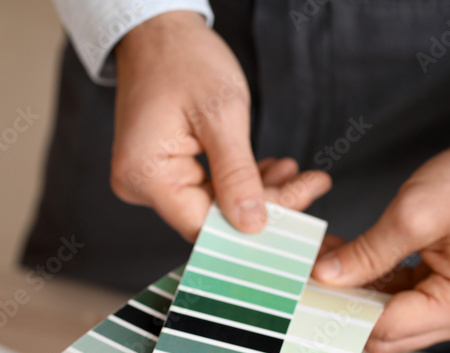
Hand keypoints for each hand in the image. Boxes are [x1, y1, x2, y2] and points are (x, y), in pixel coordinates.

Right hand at [111, 11, 329, 239]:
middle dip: (265, 203)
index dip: (253, 225)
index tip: (299, 209)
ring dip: (257, 191)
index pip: (205, 225)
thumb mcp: (221, 114)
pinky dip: (239, 179)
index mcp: (145, 175)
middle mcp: (140, 184)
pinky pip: (206, 188)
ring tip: (294, 172)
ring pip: (213, 205)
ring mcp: (149, 179)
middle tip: (310, 184)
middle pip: (211, 217)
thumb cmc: (183, 58)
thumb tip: (252, 225)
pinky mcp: (163, 170)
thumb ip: (236, 174)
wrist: (159, 31)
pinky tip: (269, 168)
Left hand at [311, 140, 449, 352]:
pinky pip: (402, 303)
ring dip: (357, 293)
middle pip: (384, 334)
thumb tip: (324, 277)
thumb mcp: (414, 214)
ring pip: (389, 320)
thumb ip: (367, 253)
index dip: (341, 308)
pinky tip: (351, 257)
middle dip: (346, 303)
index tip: (306, 287)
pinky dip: (375, 284)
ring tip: (328, 257)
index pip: (383, 327)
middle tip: (312, 270)